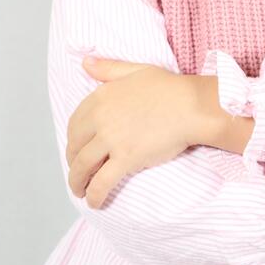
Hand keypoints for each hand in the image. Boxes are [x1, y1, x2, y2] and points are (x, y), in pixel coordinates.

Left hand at [66, 56, 196, 208]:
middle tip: (79, 172)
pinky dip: (94, 195)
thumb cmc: (169, 88)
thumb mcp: (136, 70)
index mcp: (101, 97)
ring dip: (77, 183)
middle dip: (73, 163)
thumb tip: (84, 63)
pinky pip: (102, 182)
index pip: (75, 123)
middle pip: (75, 147)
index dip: (73, 139)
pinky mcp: (126, 159)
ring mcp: (112, 139)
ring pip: (83, 167)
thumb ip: (108, 68)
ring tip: (80, 191)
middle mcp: (101, 118)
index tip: (77, 148)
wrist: (191, 106)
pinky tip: (94, 202)